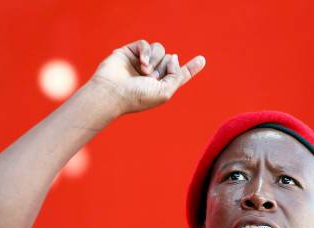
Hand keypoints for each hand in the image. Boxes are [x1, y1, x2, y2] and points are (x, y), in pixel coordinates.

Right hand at [90, 39, 205, 114]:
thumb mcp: (166, 92)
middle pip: (171, 59)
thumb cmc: (137, 97)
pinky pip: (145, 44)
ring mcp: (141, 62)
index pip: (179, 75)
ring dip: (155, 60)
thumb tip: (174, 57)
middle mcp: (153, 74)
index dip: (191, 68)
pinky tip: (140, 63)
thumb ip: (177, 75)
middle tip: (151, 78)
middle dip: (164, 67)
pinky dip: (146, 52)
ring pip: (160, 50)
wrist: (112, 93)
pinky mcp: (130, 52)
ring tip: (144, 72)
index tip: (202, 60)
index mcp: (162, 86)